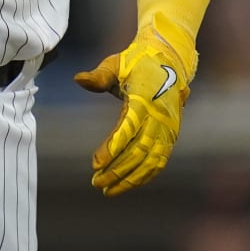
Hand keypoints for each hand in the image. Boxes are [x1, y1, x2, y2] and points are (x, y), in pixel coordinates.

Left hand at [73, 31, 192, 195]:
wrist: (171, 61)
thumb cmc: (137, 62)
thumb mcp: (116, 63)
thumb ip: (99, 75)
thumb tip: (78, 79)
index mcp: (145, 99)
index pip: (128, 128)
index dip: (113, 148)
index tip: (95, 163)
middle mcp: (159, 117)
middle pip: (139, 151)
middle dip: (117, 170)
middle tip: (96, 183)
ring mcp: (168, 128)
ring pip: (151, 161)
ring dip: (130, 178)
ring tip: (108, 190)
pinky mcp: (171, 135)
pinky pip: (160, 160)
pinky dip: (146, 175)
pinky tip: (128, 185)